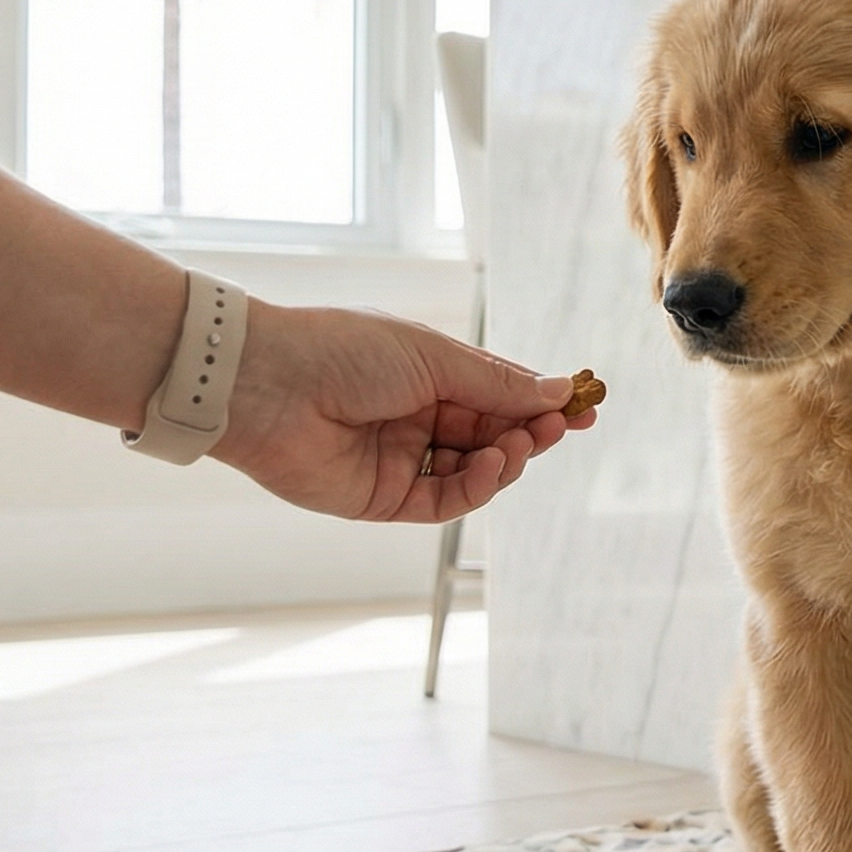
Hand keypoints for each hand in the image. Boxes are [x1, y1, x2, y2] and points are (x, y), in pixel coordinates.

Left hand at [210, 301, 592, 520]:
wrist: (267, 384)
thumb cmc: (343, 351)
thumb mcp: (433, 356)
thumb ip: (496, 383)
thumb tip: (558, 389)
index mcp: (428, 376)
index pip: (498, 395)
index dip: (540, 403)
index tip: (584, 406)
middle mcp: (417, 419)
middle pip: (492, 435)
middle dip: (531, 433)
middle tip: (562, 427)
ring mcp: (402, 461)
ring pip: (475, 472)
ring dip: (507, 459)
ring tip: (521, 444)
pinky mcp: (383, 499)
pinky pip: (444, 501)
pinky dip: (476, 488)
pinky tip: (491, 465)